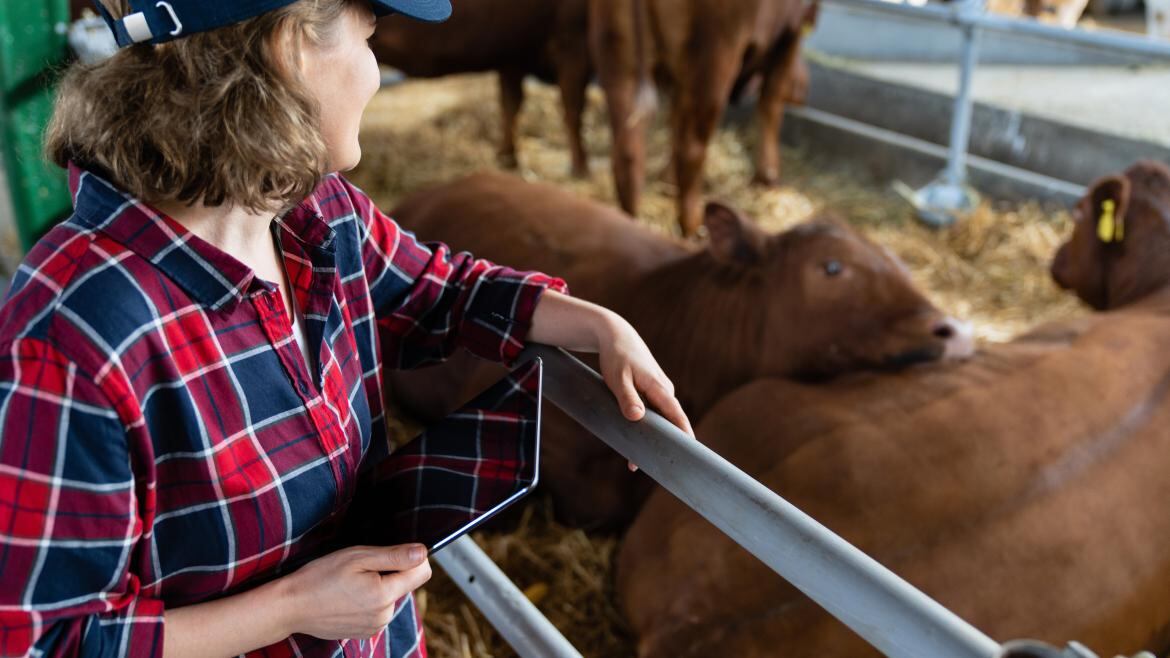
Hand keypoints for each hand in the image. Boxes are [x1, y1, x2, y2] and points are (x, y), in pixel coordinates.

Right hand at [277, 544, 431, 640]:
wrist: (291, 607)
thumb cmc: (320, 577)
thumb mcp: (357, 557)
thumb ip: (394, 556)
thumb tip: (423, 553)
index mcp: (384, 595)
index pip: (422, 572)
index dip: (411, 558)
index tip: (390, 554)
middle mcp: (384, 615)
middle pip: (405, 584)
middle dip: (390, 572)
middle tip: (360, 569)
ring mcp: (375, 627)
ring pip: (391, 597)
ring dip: (379, 587)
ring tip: (351, 583)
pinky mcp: (365, 632)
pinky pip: (379, 610)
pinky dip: (369, 601)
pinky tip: (348, 597)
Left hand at [595, 313, 694, 469]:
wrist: (616, 336)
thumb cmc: (617, 357)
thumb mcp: (618, 378)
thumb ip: (627, 398)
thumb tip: (638, 417)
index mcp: (659, 388)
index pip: (677, 416)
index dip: (684, 435)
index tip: (690, 453)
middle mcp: (663, 391)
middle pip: (670, 422)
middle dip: (666, 444)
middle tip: (659, 468)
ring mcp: (658, 392)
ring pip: (659, 419)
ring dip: (652, 437)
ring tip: (635, 463)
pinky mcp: (650, 392)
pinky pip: (651, 414)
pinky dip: (645, 427)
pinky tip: (631, 442)